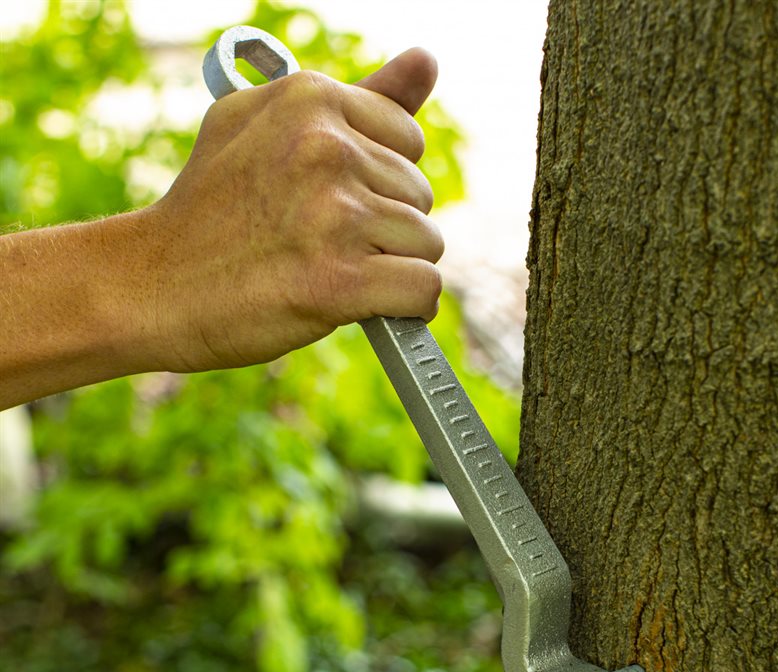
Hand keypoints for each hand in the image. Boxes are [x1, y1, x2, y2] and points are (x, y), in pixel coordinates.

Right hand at [135, 48, 443, 372]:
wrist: (152, 284)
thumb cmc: (212, 210)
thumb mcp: (267, 126)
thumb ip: (359, 97)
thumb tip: (427, 60)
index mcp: (311, 99)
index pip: (409, 141)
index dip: (377, 182)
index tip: (331, 203)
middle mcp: (326, 149)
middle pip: (421, 195)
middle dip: (385, 226)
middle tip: (323, 242)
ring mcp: (333, 215)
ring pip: (427, 243)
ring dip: (393, 268)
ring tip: (333, 270)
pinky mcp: (338, 280)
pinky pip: (422, 289)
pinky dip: (405, 307)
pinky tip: (368, 306)